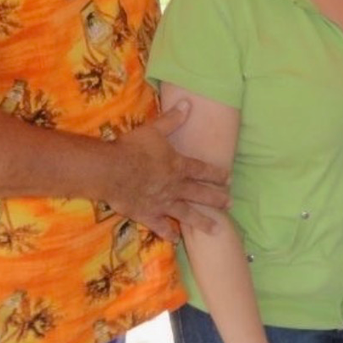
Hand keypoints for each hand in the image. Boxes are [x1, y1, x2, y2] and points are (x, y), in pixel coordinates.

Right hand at [104, 101, 230, 240]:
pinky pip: (161, 226)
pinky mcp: (147, 214)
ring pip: (187, 214)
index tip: (229, 179)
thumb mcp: (154, 129)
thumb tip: (188, 103)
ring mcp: (163, 203)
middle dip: (217, 198)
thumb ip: (173, 119)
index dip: (217, 174)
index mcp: (179, 166)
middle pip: (201, 193)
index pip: (203, 170)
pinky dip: (169, 233)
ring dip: (202, 221)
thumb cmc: (133, 148)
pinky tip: (177, 240)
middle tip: (230, 204)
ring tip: (216, 229)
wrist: (111, 170)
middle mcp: (175, 186)